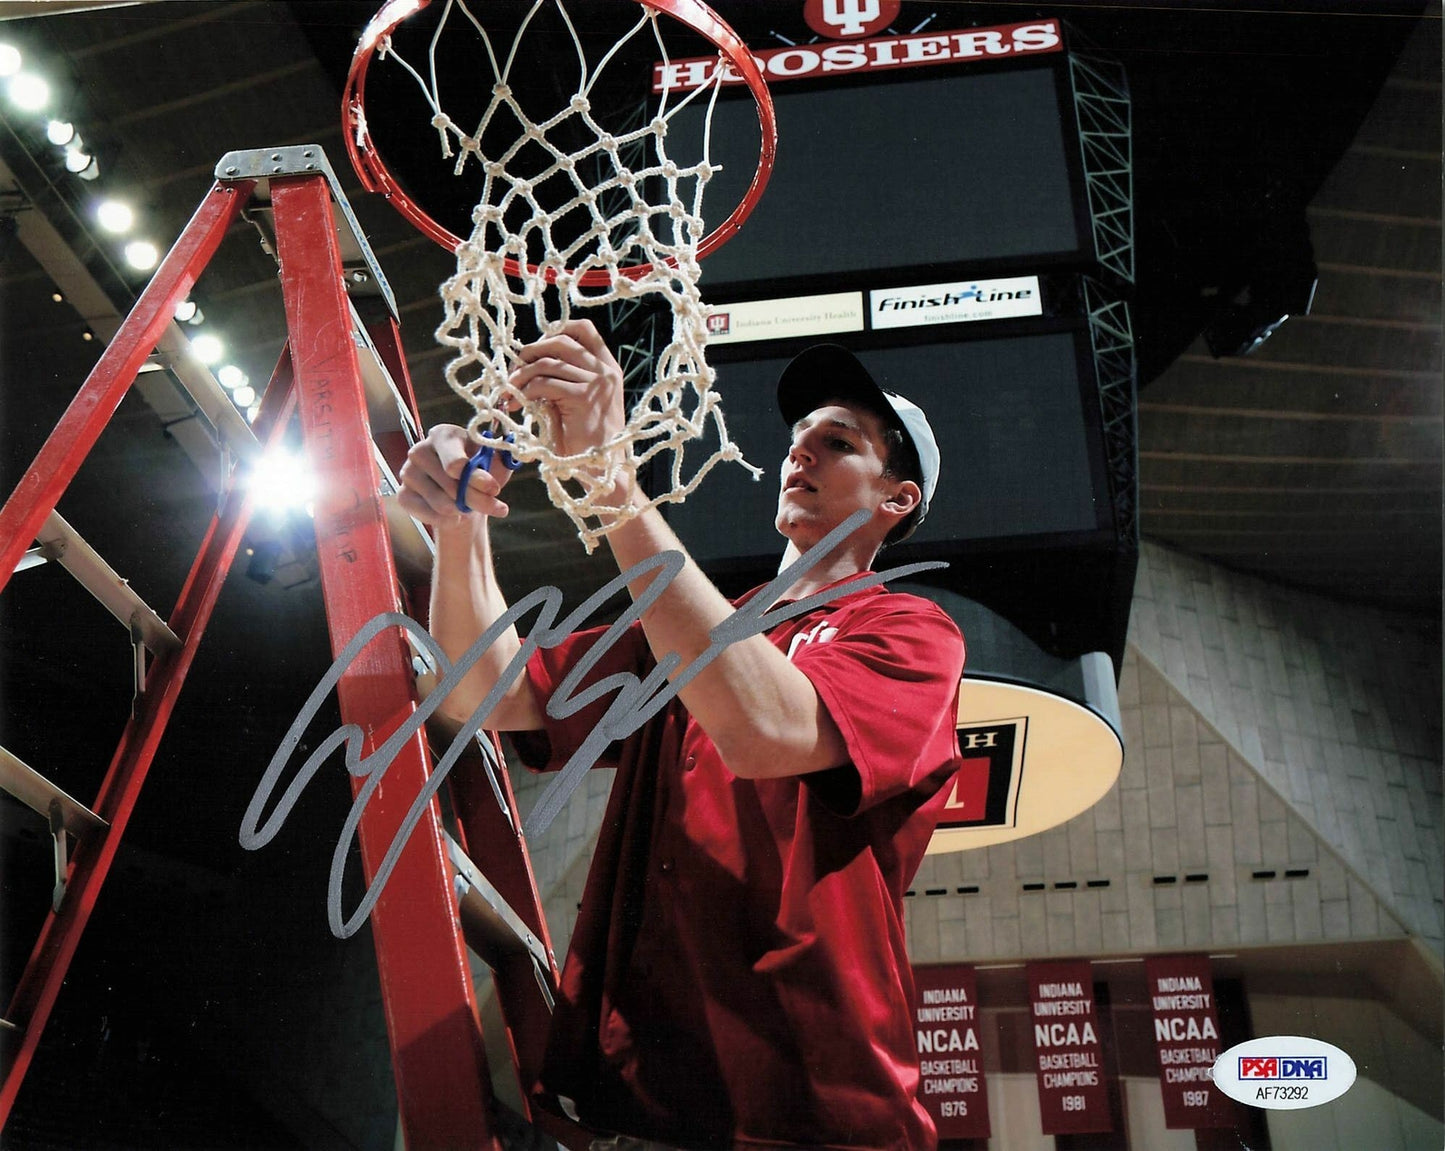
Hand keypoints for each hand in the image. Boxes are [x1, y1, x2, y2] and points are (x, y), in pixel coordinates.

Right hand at [397, 424, 512, 526]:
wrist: (462, 496)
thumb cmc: (481, 473)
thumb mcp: (496, 462)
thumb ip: (503, 457)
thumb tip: (508, 456)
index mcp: (443, 435)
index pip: (456, 463)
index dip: (477, 479)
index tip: (494, 489)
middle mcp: (420, 450)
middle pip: (452, 486)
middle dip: (478, 500)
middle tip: (493, 505)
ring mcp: (408, 472)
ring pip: (442, 504)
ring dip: (463, 511)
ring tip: (469, 506)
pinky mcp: (403, 495)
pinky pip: (428, 515)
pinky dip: (447, 520)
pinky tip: (454, 516)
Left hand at [509, 320, 626, 465]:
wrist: (601, 468)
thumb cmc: (586, 440)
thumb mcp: (578, 401)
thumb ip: (563, 378)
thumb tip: (528, 361)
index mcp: (608, 368)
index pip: (584, 330)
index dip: (556, 330)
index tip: (537, 348)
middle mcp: (605, 371)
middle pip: (560, 341)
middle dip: (531, 352)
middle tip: (515, 371)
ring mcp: (596, 382)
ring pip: (546, 363)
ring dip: (521, 376)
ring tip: (509, 392)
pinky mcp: (582, 397)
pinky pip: (544, 384)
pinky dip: (524, 392)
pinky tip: (516, 404)